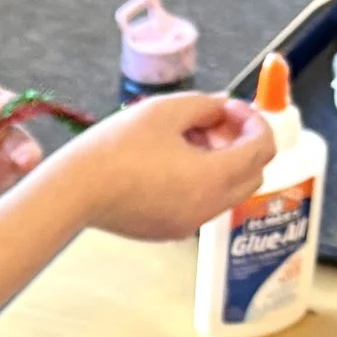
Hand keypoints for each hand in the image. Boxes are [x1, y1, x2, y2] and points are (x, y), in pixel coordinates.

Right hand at [56, 92, 274, 242]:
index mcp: (215, 176)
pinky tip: (171, 164)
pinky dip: (202, 182)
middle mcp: (209, 206)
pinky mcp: (169, 231)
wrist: (74, 191)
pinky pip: (202, 204)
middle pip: (253, 174)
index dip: (254, 121)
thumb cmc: (117, 146)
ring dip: (223, 164)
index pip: (262, 148)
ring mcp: (190, 223)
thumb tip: (223, 107)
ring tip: (188, 141)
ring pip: (229, 192)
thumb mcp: (165, 111)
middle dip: (243, 144)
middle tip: (213, 124)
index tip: (229, 108)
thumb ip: (206, 105)